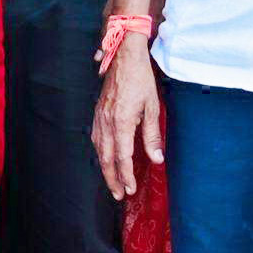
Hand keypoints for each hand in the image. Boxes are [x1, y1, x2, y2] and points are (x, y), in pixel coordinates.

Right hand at [93, 49, 164, 203]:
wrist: (124, 57)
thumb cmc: (141, 79)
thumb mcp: (152, 107)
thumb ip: (152, 135)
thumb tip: (156, 158)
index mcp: (122, 121)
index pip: (123, 157)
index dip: (126, 176)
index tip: (130, 189)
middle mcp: (107, 122)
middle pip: (106, 158)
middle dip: (112, 179)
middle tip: (119, 195)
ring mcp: (99, 117)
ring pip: (99, 150)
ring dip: (105, 168)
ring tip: (112, 182)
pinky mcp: (97, 113)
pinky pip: (95, 138)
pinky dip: (100, 153)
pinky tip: (105, 158)